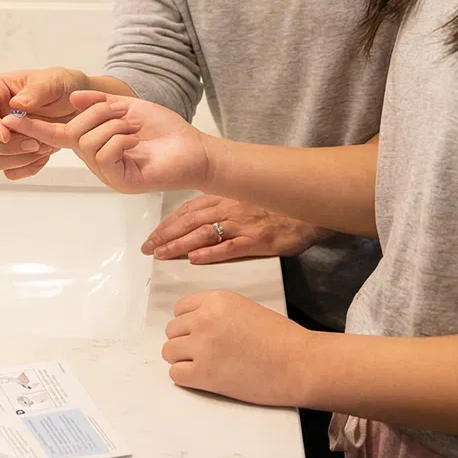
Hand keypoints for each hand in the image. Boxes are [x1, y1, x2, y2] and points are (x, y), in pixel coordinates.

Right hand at [0, 67, 88, 179]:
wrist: (79, 107)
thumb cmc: (62, 87)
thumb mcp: (54, 81)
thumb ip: (36, 90)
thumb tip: (16, 104)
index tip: (6, 135)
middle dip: (3, 147)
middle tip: (33, 143)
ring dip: (18, 158)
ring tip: (43, 146)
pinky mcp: (11, 154)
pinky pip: (9, 172)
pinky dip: (27, 168)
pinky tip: (44, 155)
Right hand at [4, 91, 210, 193]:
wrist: (193, 148)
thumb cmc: (163, 130)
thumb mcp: (127, 106)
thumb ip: (98, 103)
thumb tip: (72, 101)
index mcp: (92, 142)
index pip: (54, 135)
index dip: (31, 126)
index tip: (8, 117)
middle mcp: (95, 161)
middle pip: (72, 133)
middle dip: (97, 114)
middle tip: (123, 113)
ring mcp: (107, 173)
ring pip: (88, 142)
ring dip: (113, 125)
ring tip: (133, 128)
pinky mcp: (120, 180)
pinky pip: (105, 153)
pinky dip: (120, 138)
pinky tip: (136, 141)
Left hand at [144, 196, 327, 262]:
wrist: (309, 210)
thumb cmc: (277, 207)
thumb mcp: (247, 199)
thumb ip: (225, 206)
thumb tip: (202, 218)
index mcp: (226, 197)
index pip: (188, 209)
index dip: (168, 222)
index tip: (153, 235)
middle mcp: (230, 208)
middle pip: (189, 221)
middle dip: (166, 235)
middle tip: (149, 249)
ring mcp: (243, 224)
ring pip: (204, 234)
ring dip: (179, 245)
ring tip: (162, 255)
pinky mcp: (257, 241)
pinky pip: (229, 247)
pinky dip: (210, 253)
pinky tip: (194, 260)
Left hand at [162, 290, 317, 405]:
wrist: (298, 363)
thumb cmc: (280, 338)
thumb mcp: (245, 309)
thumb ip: (217, 313)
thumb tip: (195, 326)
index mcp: (216, 300)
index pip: (180, 309)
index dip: (189, 323)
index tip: (200, 333)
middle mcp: (204, 319)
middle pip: (172, 331)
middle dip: (185, 342)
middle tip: (206, 353)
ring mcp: (202, 347)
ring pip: (169, 352)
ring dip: (183, 359)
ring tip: (205, 365)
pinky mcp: (204, 374)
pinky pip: (176, 374)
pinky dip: (186, 377)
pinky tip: (205, 378)